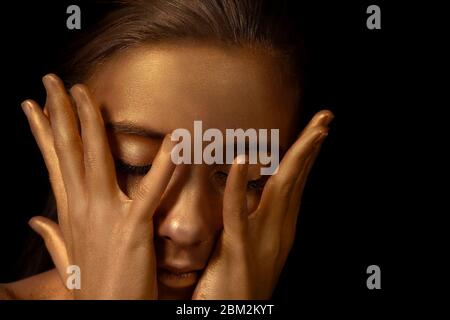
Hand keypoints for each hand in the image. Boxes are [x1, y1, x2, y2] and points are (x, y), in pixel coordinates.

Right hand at [21, 74, 175, 298]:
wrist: (108, 316)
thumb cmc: (93, 288)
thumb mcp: (67, 260)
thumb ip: (51, 237)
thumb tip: (33, 220)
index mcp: (70, 213)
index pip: (54, 163)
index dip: (42, 132)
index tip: (32, 104)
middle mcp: (82, 208)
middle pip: (68, 151)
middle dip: (59, 112)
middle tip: (52, 80)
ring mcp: (105, 216)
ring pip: (95, 159)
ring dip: (91, 122)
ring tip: (84, 93)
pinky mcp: (132, 228)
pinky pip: (150, 190)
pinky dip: (164, 164)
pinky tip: (174, 138)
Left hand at [192, 110, 333, 298]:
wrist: (236, 319)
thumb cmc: (237, 285)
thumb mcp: (253, 248)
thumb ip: (255, 220)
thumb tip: (250, 194)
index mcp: (281, 229)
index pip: (296, 185)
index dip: (307, 156)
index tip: (316, 132)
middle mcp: (279, 232)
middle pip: (296, 180)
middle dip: (310, 147)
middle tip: (324, 119)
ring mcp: (262, 240)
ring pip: (281, 189)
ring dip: (296, 156)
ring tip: (312, 131)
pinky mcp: (238, 250)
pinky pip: (238, 212)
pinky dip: (239, 184)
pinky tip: (242, 159)